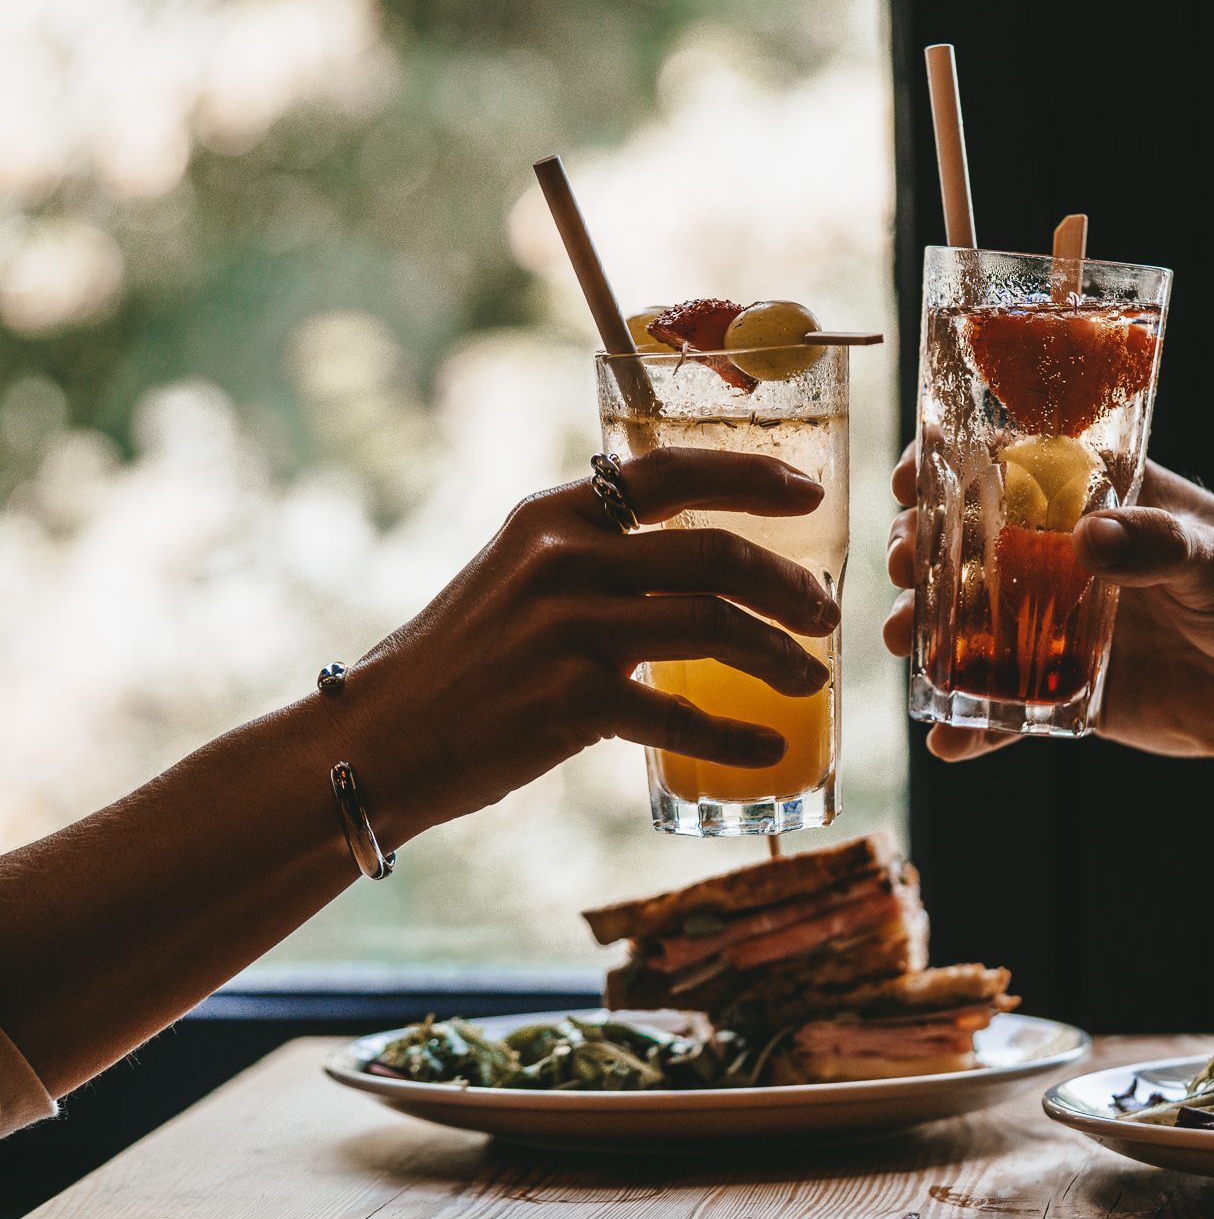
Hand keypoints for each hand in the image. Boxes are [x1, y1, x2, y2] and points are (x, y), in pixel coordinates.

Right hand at [336, 448, 839, 837]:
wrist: (382, 739)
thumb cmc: (464, 660)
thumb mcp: (518, 575)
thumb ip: (596, 556)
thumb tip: (702, 562)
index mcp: (554, 515)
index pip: (671, 471)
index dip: (751, 475)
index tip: (809, 492)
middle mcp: (562, 560)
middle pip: (713, 553)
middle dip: (788, 584)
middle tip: (825, 614)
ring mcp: (566, 630)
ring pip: (712, 626)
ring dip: (779, 655)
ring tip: (812, 678)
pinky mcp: (569, 703)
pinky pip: (681, 715)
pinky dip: (736, 735)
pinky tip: (768, 747)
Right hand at [883, 445, 1213, 762]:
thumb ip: (1161, 547)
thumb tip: (1091, 539)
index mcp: (1105, 503)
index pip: (1012, 469)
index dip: (950, 467)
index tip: (910, 476)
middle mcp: (1072, 560)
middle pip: (973, 548)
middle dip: (923, 556)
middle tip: (902, 574)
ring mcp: (1067, 627)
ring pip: (976, 627)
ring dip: (929, 636)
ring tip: (905, 647)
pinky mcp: (1075, 694)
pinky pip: (1011, 710)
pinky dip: (977, 726)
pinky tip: (946, 741)